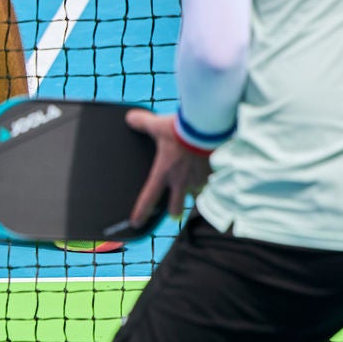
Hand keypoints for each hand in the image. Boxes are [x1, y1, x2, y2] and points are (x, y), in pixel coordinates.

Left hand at [126, 109, 212, 226]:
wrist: (207, 128)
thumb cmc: (180, 128)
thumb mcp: (157, 125)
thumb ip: (142, 123)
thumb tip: (129, 118)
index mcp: (163, 172)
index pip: (149, 197)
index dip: (141, 212)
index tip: (137, 223)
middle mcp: (181, 182)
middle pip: (175, 209)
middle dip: (173, 211)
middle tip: (172, 208)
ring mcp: (198, 181)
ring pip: (195, 196)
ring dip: (192, 193)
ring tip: (192, 184)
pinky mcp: (212, 176)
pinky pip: (209, 185)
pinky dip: (207, 181)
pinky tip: (207, 172)